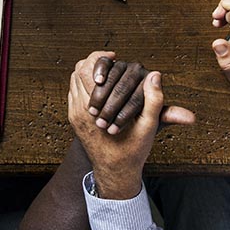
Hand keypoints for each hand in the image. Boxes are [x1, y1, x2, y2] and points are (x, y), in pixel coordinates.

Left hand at [67, 63, 192, 199]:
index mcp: (92, 110)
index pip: (86, 70)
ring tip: (109, 72)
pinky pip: (74, 91)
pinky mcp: (74, 118)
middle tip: (112, 60)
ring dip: (90, 72)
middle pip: (77, 71)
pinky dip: (86, 83)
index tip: (115, 57)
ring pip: (74, 80)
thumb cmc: (132, 151)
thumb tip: (155, 75)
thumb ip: (153, 101)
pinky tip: (103, 86)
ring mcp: (73, 114)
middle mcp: (78, 110)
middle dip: (95, 62)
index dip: (100, 58)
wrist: (114, 172)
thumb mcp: (148, 127)